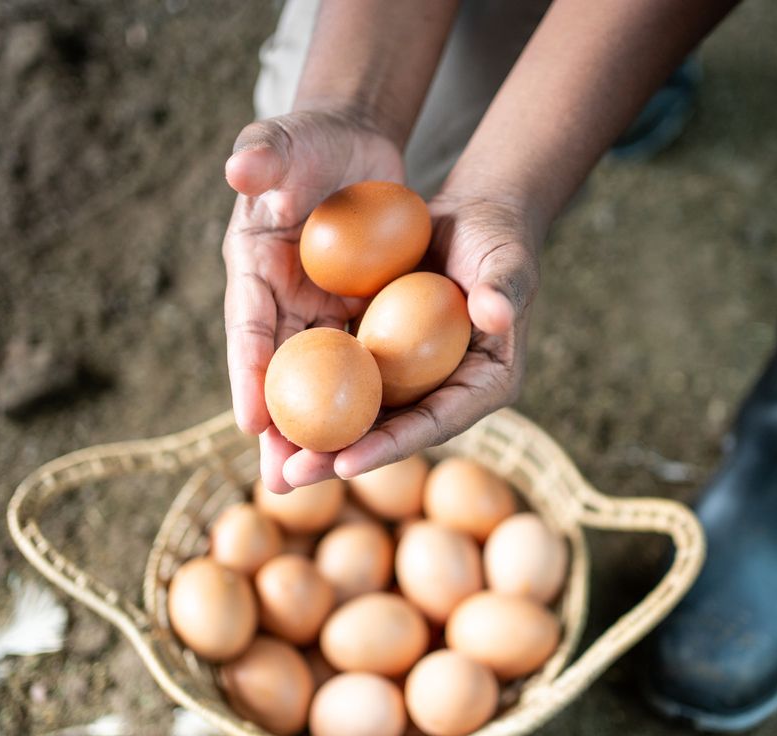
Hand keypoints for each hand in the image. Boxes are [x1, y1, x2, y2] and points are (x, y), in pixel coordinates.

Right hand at [222, 109, 403, 492]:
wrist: (352, 145)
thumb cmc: (313, 139)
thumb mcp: (287, 138)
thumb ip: (263, 152)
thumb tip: (240, 169)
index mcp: (252, 267)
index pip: (248, 326)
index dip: (248, 372)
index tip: (252, 419)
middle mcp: (279, 301)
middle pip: (277, 375)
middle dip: (277, 431)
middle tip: (281, 482)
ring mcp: (315, 314)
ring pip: (316, 385)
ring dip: (316, 433)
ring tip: (314, 485)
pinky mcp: (352, 318)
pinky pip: (356, 368)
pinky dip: (359, 405)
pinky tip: (370, 444)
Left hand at [281, 192, 540, 486]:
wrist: (474, 217)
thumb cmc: (498, 237)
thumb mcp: (506, 261)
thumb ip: (502, 289)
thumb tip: (498, 315)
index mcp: (487, 384)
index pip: (436, 423)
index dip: (392, 446)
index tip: (346, 463)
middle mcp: (450, 393)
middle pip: (393, 434)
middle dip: (340, 459)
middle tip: (291, 476)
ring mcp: (416, 379)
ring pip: (364, 415)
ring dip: (319, 438)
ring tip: (272, 461)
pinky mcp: (388, 359)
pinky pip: (347, 380)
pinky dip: (314, 394)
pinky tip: (271, 407)